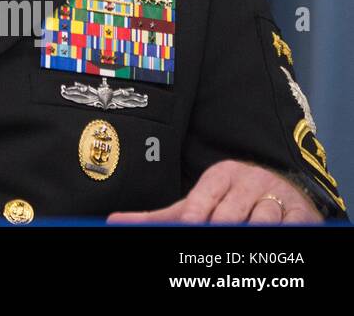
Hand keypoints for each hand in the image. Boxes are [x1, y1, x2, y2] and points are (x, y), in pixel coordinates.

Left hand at [106, 160, 323, 223]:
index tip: (190, 226)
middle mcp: (247, 183)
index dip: (196, 216)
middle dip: (222, 228)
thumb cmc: (228, 198)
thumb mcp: (196, 202)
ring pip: (262, 221)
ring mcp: (275, 197)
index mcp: (219, 176)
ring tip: (240, 237)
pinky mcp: (300, 213)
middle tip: (214, 234)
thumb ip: (158, 216)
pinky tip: (271, 236)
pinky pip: (291, 226)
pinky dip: (282, 232)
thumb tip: (113, 222)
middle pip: (230, 215)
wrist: (280, 183)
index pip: (202, 200)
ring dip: (253, 230)